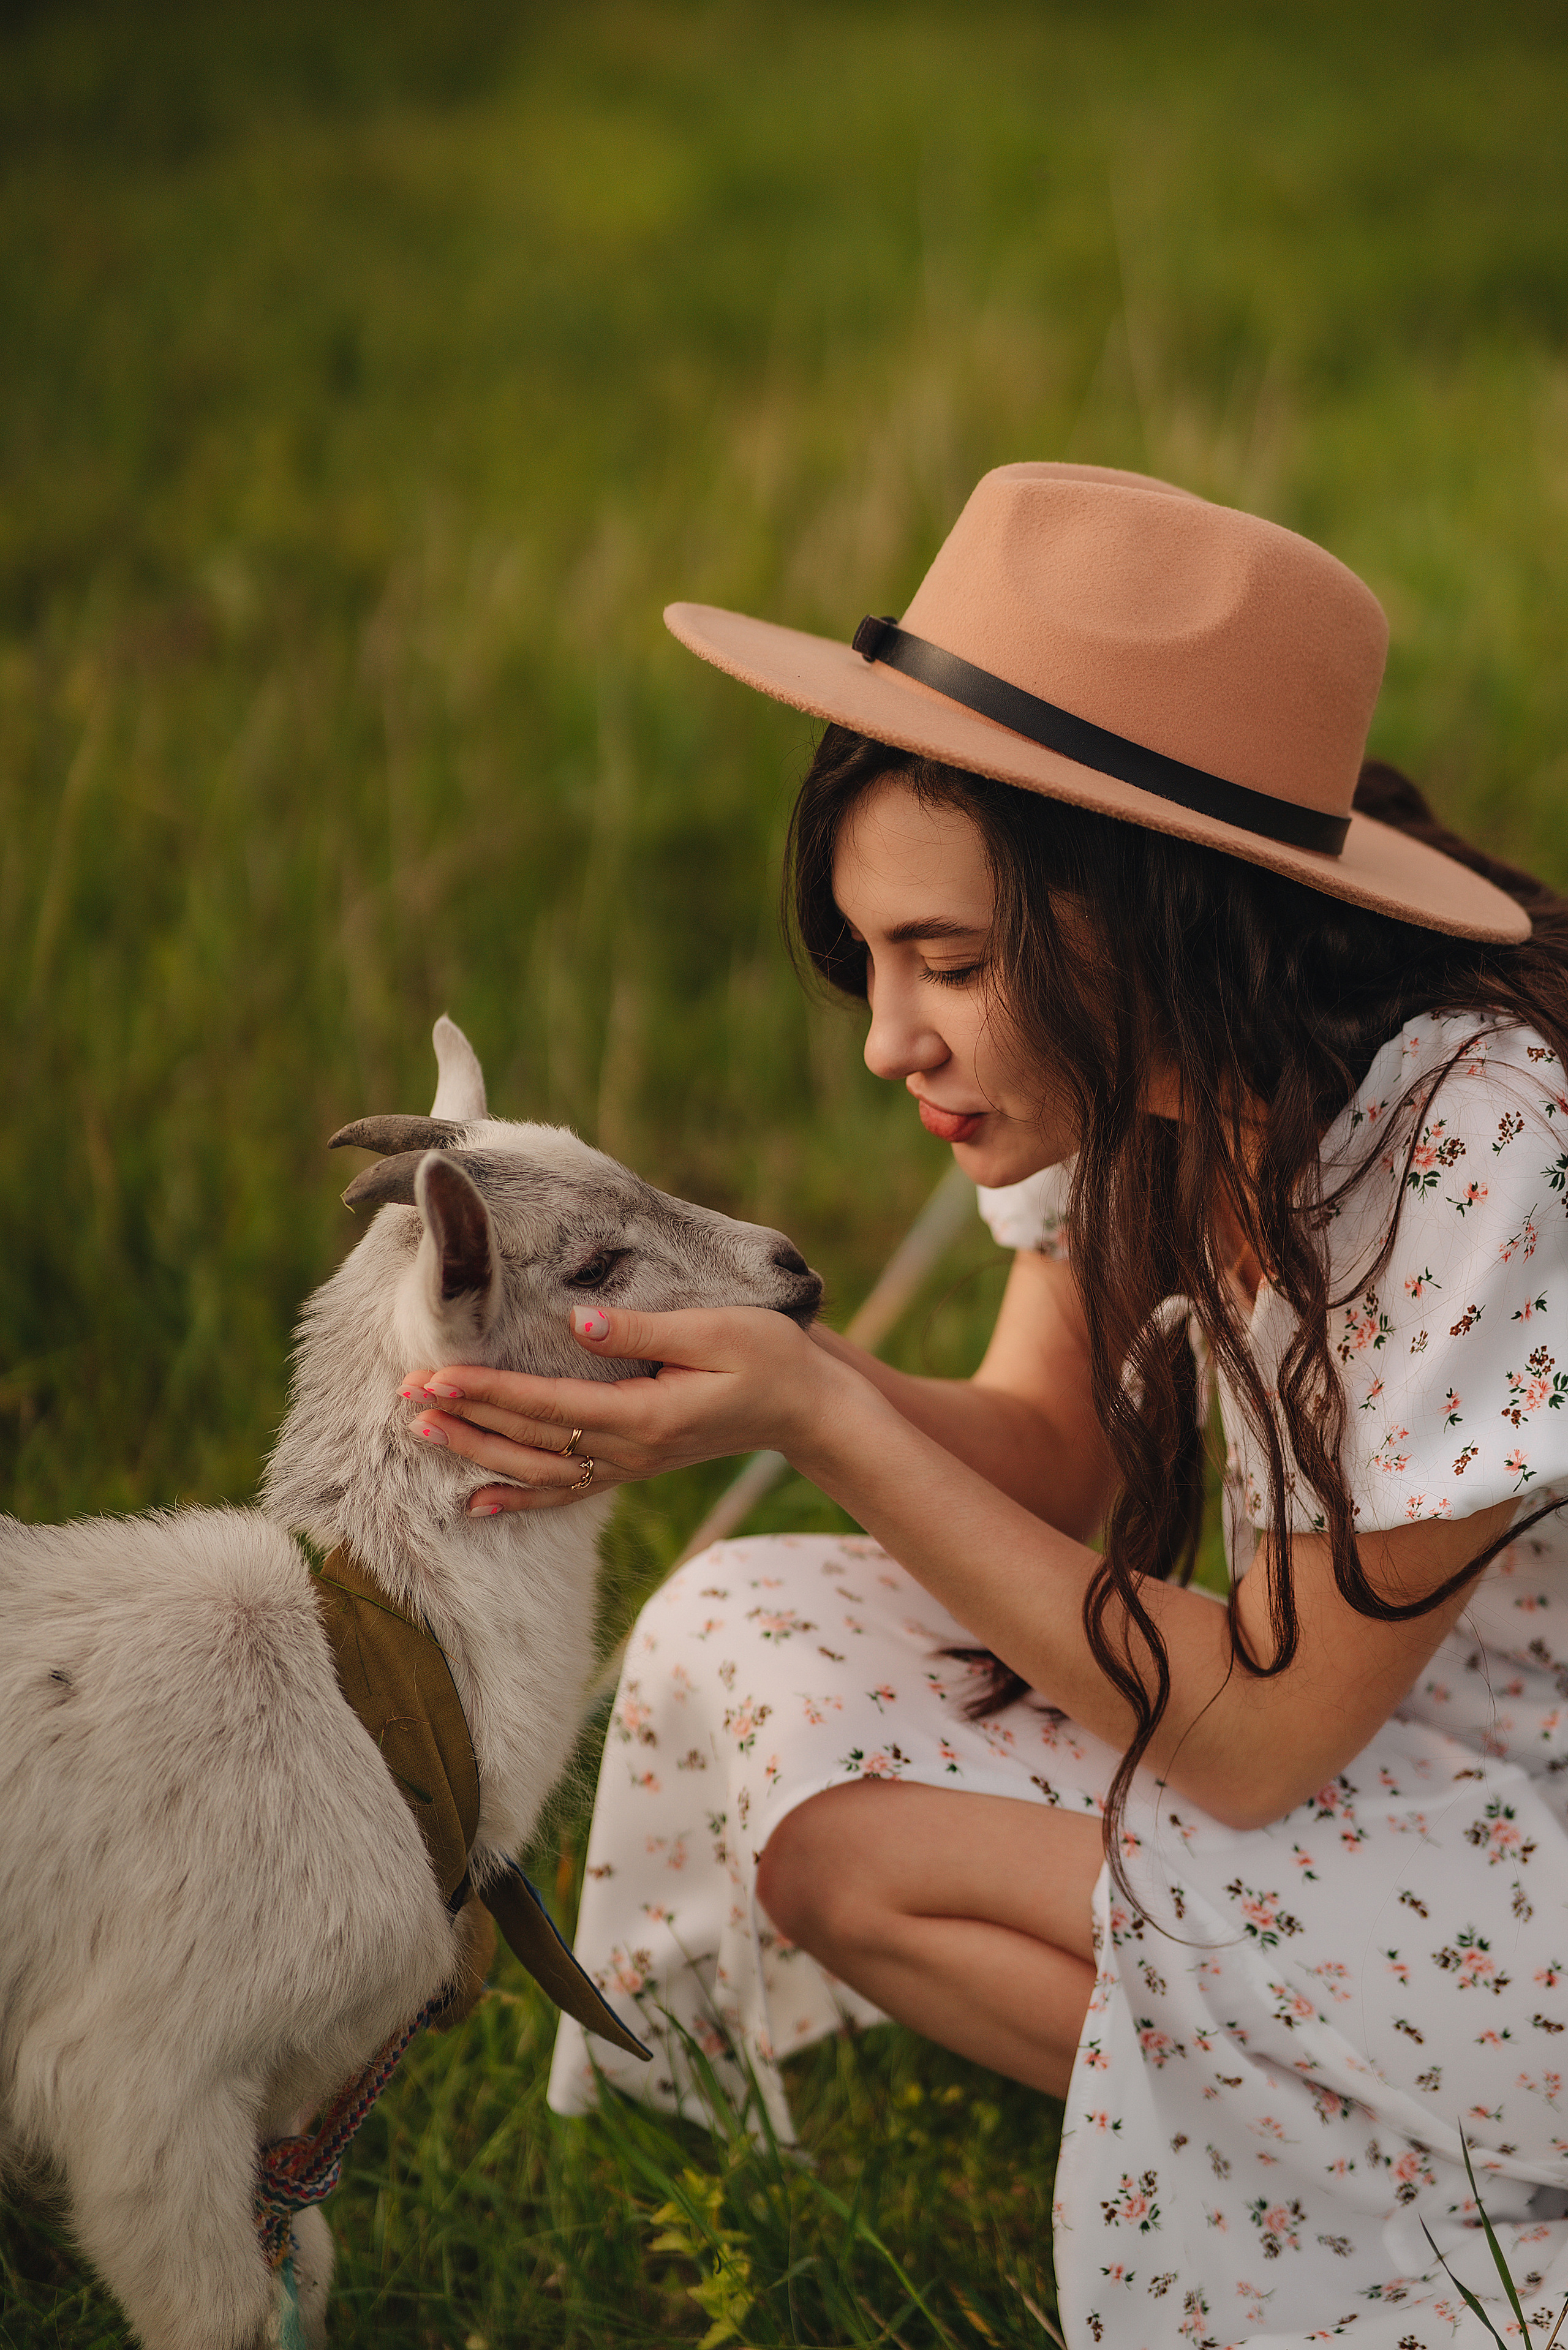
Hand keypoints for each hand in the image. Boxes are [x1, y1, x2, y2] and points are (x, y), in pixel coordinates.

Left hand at [401, 1300, 841, 1516]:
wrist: (808, 1407)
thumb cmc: (769, 1357)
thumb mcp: (716, 1330)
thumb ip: (641, 1331)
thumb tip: (574, 1323)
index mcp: (645, 1416)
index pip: (546, 1405)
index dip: (487, 1391)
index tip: (436, 1376)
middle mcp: (631, 1450)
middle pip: (530, 1440)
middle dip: (466, 1418)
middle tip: (407, 1398)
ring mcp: (631, 1464)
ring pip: (539, 1469)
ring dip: (479, 1452)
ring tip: (424, 1431)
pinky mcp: (636, 1464)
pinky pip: (567, 1489)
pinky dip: (520, 1497)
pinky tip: (478, 1502)